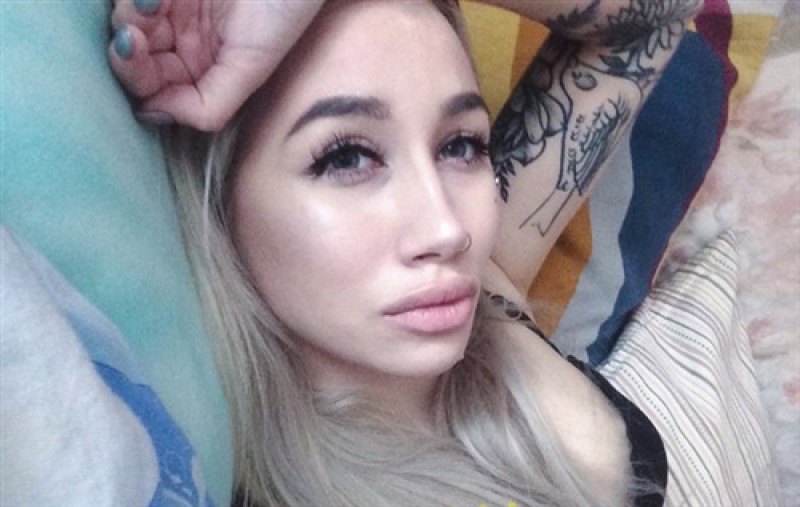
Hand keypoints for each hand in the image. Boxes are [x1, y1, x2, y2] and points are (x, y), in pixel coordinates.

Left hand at [108, 0, 323, 130]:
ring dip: (128, 13)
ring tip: (151, 1)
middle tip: (132, 34)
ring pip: (126, 21)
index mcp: (204, 72)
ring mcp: (174, 9)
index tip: (136, 56)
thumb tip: (154, 115)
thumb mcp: (251, 69)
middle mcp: (186, 43)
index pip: (155, 88)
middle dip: (127, 48)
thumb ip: (209, 106)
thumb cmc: (282, 11)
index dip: (137, 77)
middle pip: (134, 57)